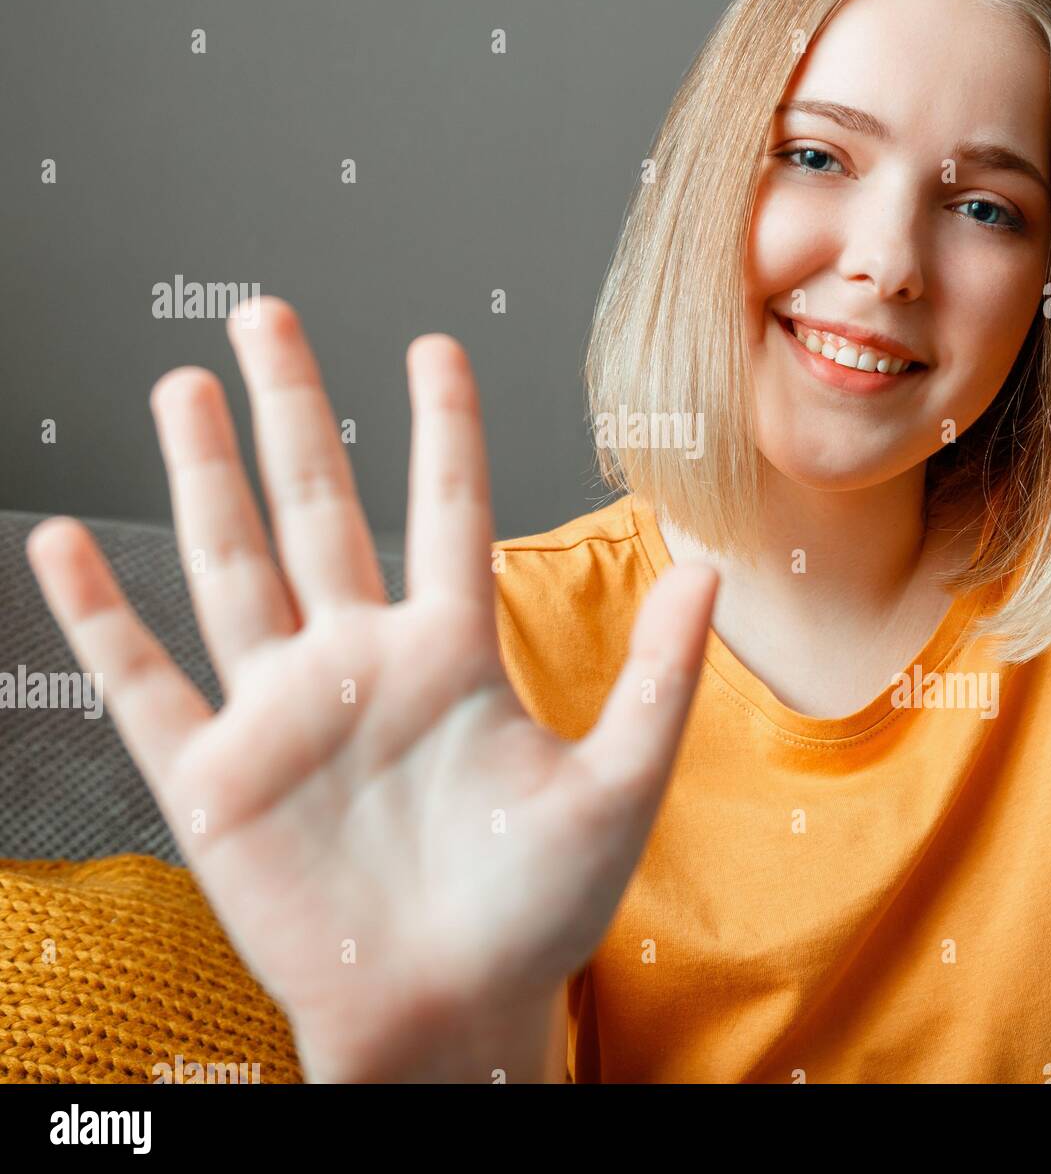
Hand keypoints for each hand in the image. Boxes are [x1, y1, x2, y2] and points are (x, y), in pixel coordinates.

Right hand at [26, 298, 717, 1081]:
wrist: (453, 1011)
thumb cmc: (540, 908)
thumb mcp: (618, 783)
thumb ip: (658, 674)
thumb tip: (710, 568)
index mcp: (451, 653)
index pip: (441, 508)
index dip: (439, 426)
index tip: (432, 345)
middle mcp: (359, 663)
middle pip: (317, 507)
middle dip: (292, 411)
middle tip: (266, 314)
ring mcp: (282, 713)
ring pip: (232, 566)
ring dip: (204, 477)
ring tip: (184, 388)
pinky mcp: (215, 779)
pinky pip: (145, 684)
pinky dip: (101, 617)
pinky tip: (63, 543)